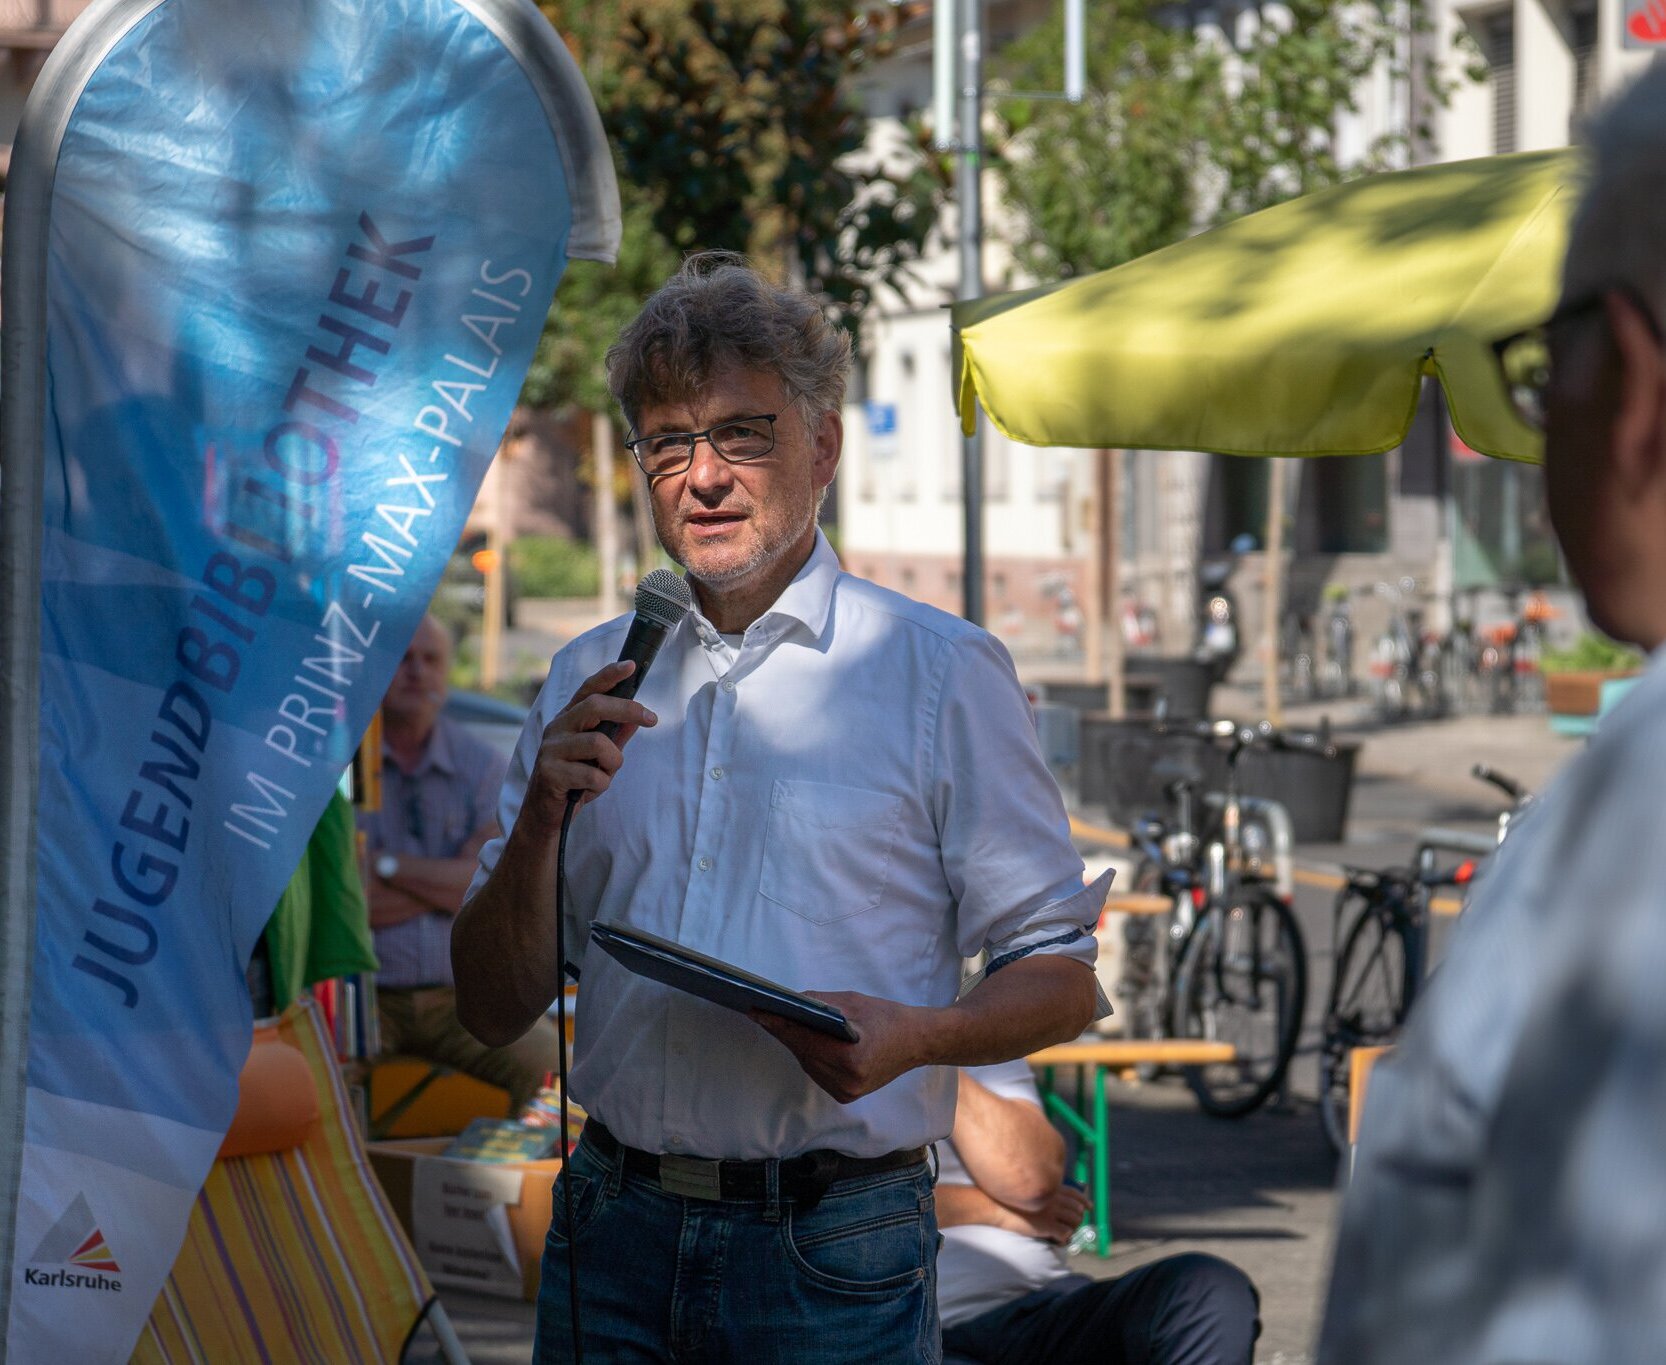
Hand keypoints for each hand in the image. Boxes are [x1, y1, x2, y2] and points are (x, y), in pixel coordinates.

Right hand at [524, 660, 657, 822]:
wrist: (545, 814)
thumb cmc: (574, 781)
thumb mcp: (599, 757)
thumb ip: (615, 737)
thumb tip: (637, 719)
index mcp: (568, 719)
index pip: (588, 690)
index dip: (608, 675)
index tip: (630, 665)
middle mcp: (557, 728)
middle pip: (595, 706)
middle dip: (627, 709)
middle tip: (651, 719)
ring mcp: (551, 749)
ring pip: (598, 743)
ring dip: (613, 762)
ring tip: (604, 774)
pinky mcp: (550, 772)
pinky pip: (593, 775)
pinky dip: (601, 785)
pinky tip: (588, 791)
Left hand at [751, 991, 936, 1103]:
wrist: (917, 1042)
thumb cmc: (888, 1018)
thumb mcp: (854, 1002)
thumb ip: (820, 1002)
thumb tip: (790, 1001)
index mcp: (852, 1058)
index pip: (805, 1039)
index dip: (779, 1024)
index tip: (757, 1012)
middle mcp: (848, 1081)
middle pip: (803, 1053)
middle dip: (784, 1031)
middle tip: (762, 1012)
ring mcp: (847, 1092)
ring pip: (807, 1063)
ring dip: (794, 1044)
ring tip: (777, 1022)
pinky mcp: (846, 1095)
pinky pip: (817, 1072)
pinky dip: (808, 1055)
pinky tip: (801, 1039)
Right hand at [996, 1184, 1089, 1243]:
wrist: (997, 1206)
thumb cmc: (1009, 1199)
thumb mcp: (1028, 1190)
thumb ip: (1042, 1192)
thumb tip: (1051, 1200)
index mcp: (1050, 1188)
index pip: (1075, 1193)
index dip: (1084, 1201)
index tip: (1089, 1207)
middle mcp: (1054, 1198)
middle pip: (1077, 1209)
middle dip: (1078, 1218)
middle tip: (1073, 1225)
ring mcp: (1051, 1211)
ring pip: (1075, 1222)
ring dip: (1073, 1229)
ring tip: (1065, 1233)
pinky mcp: (1047, 1225)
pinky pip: (1066, 1233)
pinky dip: (1065, 1238)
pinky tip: (1058, 1239)